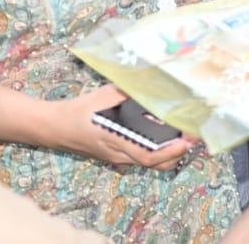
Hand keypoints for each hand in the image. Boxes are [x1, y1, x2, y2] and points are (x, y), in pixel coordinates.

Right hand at [50, 84, 193, 170]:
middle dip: (177, 154)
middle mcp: (119, 155)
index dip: (171, 151)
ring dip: (169, 153)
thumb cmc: (81, 110)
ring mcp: (117, 158)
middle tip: (193, 137)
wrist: (55, 127)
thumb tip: (153, 83)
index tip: (187, 141)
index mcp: (116, 141)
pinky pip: (141, 157)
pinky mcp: (116, 155)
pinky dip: (157, 150)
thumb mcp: (106, 96)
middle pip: (154, 164)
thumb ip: (129, 92)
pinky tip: (165, 135)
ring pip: (149, 162)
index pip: (149, 156)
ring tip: (184, 135)